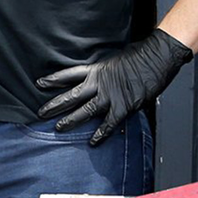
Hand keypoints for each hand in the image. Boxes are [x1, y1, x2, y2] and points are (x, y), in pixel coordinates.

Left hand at [36, 29, 192, 143]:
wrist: (157, 57)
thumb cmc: (140, 55)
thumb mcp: (116, 60)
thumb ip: (106, 72)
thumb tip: (102, 79)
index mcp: (98, 70)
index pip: (70, 74)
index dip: (54, 79)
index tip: (40, 83)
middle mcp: (100, 83)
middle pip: (72, 95)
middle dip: (55, 104)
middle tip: (42, 113)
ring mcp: (110, 95)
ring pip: (85, 110)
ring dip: (70, 120)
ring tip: (58, 128)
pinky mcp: (123, 106)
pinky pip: (108, 123)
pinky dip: (100, 134)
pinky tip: (92, 142)